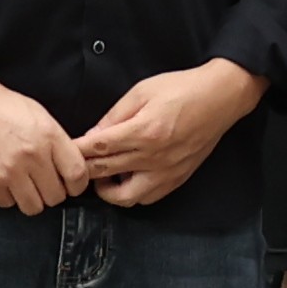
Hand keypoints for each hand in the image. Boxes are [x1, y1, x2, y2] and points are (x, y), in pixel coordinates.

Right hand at [0, 55, 92, 211]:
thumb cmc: (2, 106)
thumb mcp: (40, 116)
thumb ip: (57, 143)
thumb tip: (69, 168)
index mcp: (49, 137)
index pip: (77, 174)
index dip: (77, 185)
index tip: (72, 185)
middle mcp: (31, 156)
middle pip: (56, 196)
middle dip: (53, 193)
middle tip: (44, 184)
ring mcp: (8, 171)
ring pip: (33, 207)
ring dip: (31, 199)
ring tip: (24, 185)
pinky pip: (7, 204)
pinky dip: (8, 196)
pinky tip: (4, 182)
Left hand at [76, 59, 264, 209]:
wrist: (221, 97)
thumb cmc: (182, 88)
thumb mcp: (142, 91)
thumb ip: (115, 115)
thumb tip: (93, 134)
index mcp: (143, 131)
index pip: (97, 148)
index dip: (76, 150)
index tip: (65, 149)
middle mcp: (154, 156)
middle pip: (104, 172)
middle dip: (83, 169)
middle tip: (74, 163)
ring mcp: (167, 171)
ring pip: (124, 196)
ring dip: (106, 189)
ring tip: (102, 175)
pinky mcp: (177, 178)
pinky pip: (147, 198)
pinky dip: (131, 194)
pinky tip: (127, 179)